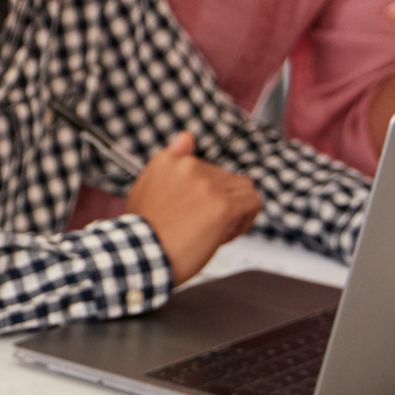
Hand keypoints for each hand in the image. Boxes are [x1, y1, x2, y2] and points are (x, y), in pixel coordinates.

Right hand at [125, 130, 261, 284]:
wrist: (140, 257)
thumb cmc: (143, 230)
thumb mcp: (145, 186)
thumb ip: (169, 161)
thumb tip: (187, 136)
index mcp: (169, 160)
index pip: (206, 168)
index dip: (203, 192)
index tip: (191, 211)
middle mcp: (189, 166)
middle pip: (226, 180)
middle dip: (219, 202)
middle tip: (199, 227)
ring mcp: (208, 185)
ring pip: (243, 189)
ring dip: (236, 208)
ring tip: (216, 230)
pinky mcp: (224, 206)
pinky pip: (253, 202)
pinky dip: (247, 218)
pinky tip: (228, 231)